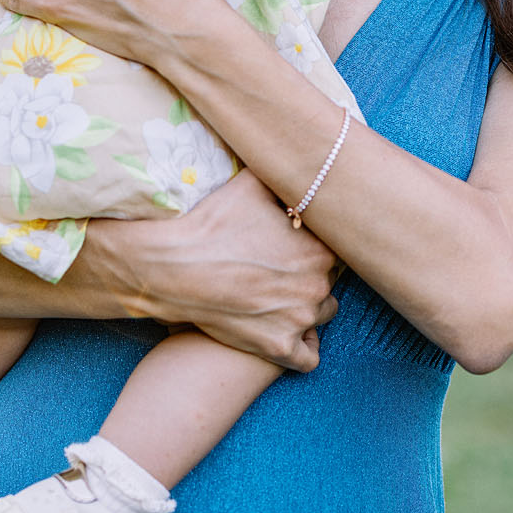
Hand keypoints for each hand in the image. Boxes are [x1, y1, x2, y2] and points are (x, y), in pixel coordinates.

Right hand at [105, 169, 339, 369]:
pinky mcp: (279, 348)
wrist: (172, 267)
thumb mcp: (252, 185)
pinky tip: (283, 330)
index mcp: (319, 247)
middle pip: (332, 280)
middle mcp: (318, 285)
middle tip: (282, 265)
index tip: (300, 239)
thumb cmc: (211, 223)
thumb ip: (284, 175)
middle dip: (312, 273)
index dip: (318, 242)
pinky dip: (300, 346)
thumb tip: (301, 155)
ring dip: (307, 306)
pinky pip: (308, 357)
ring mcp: (299, 320)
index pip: (340, 246)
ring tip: (278, 294)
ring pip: (322, 314)